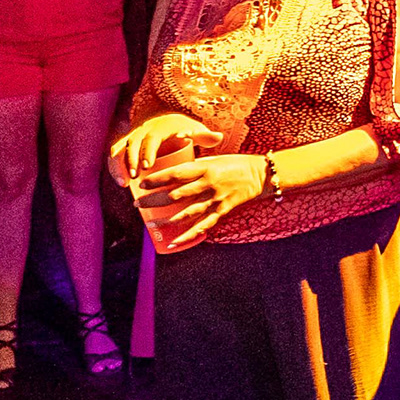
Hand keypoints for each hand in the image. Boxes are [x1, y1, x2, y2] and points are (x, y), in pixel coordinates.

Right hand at [108, 112, 214, 184]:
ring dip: (119, 166)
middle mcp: (142, 130)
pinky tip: (120, 182)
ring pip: (119, 149)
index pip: (150, 138)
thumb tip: (219, 137)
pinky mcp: (125, 146)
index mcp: (159, 127)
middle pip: (132, 144)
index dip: (147, 151)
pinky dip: (115, 167)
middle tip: (134, 178)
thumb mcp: (193, 129)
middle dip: (130, 160)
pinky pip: (116, 155)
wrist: (165, 119)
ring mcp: (132, 137)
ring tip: (124, 184)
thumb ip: (204, 135)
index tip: (147, 166)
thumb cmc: (182, 128)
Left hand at [134, 150, 270, 249]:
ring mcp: (216, 199)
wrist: (261, 174)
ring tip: (150, 223)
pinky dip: (188, 235)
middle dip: (154, 200)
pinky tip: (174, 241)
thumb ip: (195, 165)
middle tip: (138, 205)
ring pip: (187, 212)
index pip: (176, 174)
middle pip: (176, 195)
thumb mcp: (213, 158)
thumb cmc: (235, 163)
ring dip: (167, 219)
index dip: (157, 179)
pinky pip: (203, 225)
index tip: (141, 184)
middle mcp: (209, 184)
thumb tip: (172, 166)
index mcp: (205, 168)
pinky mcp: (223, 210)